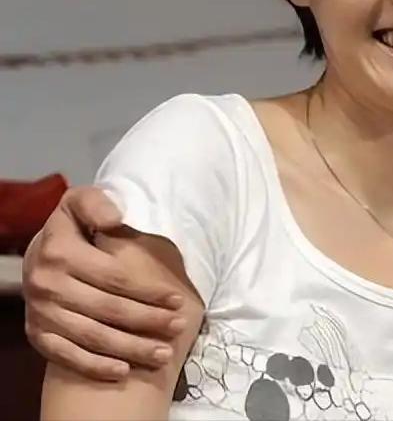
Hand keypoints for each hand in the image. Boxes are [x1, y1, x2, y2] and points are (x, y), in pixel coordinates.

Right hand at [23, 186, 186, 380]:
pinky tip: (123, 370)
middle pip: (108, 310)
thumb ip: (97, 204)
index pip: (115, 277)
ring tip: (161, 354)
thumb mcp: (81, 201)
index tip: (177, 299)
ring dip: (130, 348)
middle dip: (147, 321)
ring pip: (92, 336)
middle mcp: (47, 285)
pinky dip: (95, 366)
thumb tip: (115, 220)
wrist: (37, 253)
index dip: (148, 289)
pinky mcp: (37, 334)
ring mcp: (41, 313)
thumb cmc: (73, 225)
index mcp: (60, 252)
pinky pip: (67, 356)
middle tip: (177, 327)